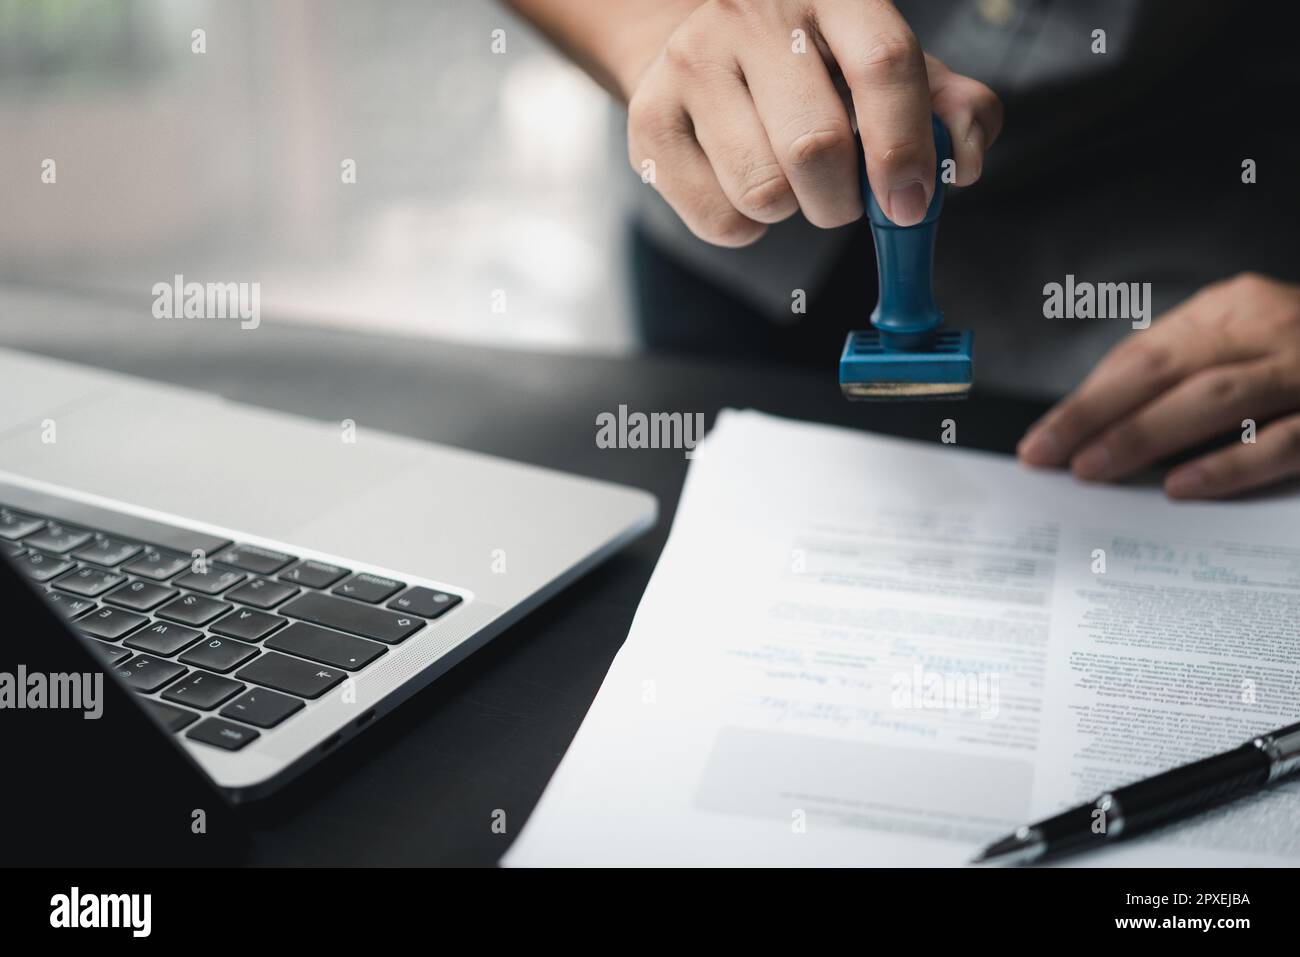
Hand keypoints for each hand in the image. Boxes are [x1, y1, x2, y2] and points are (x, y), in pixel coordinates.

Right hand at [621, 0, 1001, 246]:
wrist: (700, 47)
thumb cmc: (810, 66)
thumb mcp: (882, 66)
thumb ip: (947, 107)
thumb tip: (964, 163)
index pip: (882, 64)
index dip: (904, 146)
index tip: (910, 205)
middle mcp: (753, 14)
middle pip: (815, 146)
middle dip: (842, 201)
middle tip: (843, 199)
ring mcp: (692, 63)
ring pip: (762, 191)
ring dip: (791, 211)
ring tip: (786, 180)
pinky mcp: (648, 117)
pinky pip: (718, 219)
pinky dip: (747, 228)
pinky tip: (743, 187)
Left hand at [1018, 273, 1299, 498]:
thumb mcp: (1246, 344)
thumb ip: (1187, 373)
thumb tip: (1101, 425)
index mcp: (1235, 307)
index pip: (1141, 352)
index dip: (1086, 397)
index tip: (1042, 438)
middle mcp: (1270, 326)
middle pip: (1163, 369)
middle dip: (1095, 415)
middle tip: (1047, 455)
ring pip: (1214, 398)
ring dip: (1145, 435)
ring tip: (1093, 470)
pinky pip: (1282, 440)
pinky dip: (1229, 464)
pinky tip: (1182, 486)